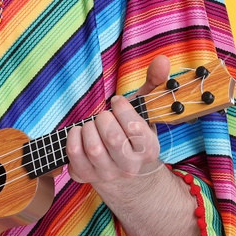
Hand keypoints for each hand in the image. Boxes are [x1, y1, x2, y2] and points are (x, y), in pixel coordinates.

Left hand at [65, 54, 168, 191]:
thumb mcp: (145, 110)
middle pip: (112, 138)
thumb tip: (162, 60)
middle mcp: (130, 166)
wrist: (123, 172)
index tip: (116, 102)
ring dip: (88, 127)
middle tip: (103, 115)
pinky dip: (73, 137)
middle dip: (103, 118)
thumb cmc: (131, 134)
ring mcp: (108, 174)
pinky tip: (79, 131)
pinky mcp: (86, 176)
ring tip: (92, 124)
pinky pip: (74, 155)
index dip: (121, 108)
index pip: (133, 126)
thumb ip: (154, 83)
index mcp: (148, 149)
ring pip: (93, 148)